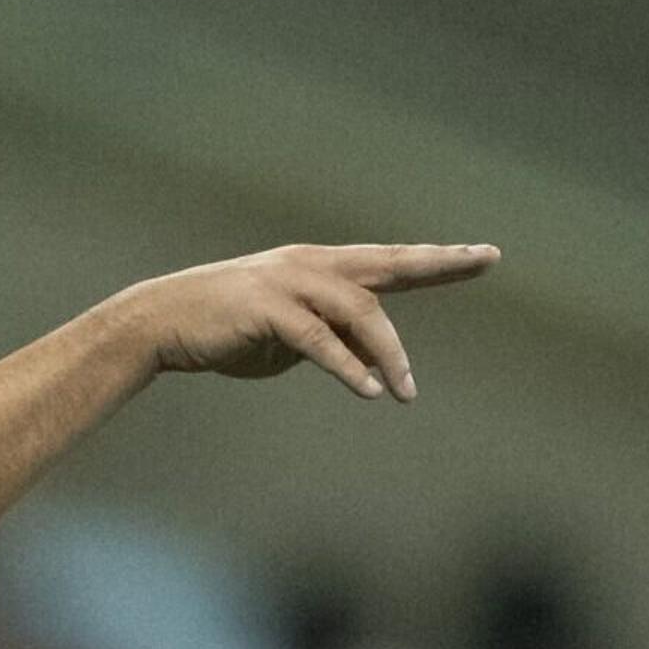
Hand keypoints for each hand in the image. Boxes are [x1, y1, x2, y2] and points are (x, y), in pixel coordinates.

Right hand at [98, 243, 499, 401]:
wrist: (163, 324)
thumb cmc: (229, 332)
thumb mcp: (291, 338)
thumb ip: (333, 339)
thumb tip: (367, 361)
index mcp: (322, 268)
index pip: (391, 262)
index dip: (438, 259)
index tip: (483, 256)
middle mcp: (313, 265)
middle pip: (389, 263)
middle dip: (438, 262)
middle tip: (484, 258)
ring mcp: (290, 281)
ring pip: (358, 310)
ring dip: (388, 354)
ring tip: (406, 393)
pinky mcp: (267, 308)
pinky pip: (317, 339)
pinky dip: (346, 365)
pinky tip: (368, 390)